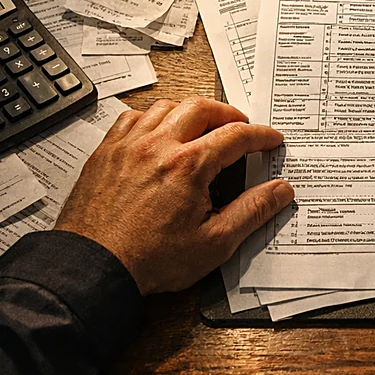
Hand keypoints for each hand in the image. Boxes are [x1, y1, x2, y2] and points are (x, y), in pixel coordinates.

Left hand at [55, 97, 292, 294]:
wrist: (93, 268)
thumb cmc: (149, 260)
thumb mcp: (214, 243)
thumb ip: (252, 212)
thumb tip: (280, 190)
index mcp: (188, 166)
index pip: (236, 136)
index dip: (261, 135)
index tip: (271, 140)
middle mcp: (157, 146)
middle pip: (201, 108)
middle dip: (228, 113)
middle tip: (241, 127)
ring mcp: (128, 146)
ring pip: (166, 107)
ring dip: (190, 111)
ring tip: (203, 126)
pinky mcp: (106, 153)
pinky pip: (132, 118)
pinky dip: (153, 117)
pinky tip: (159, 133)